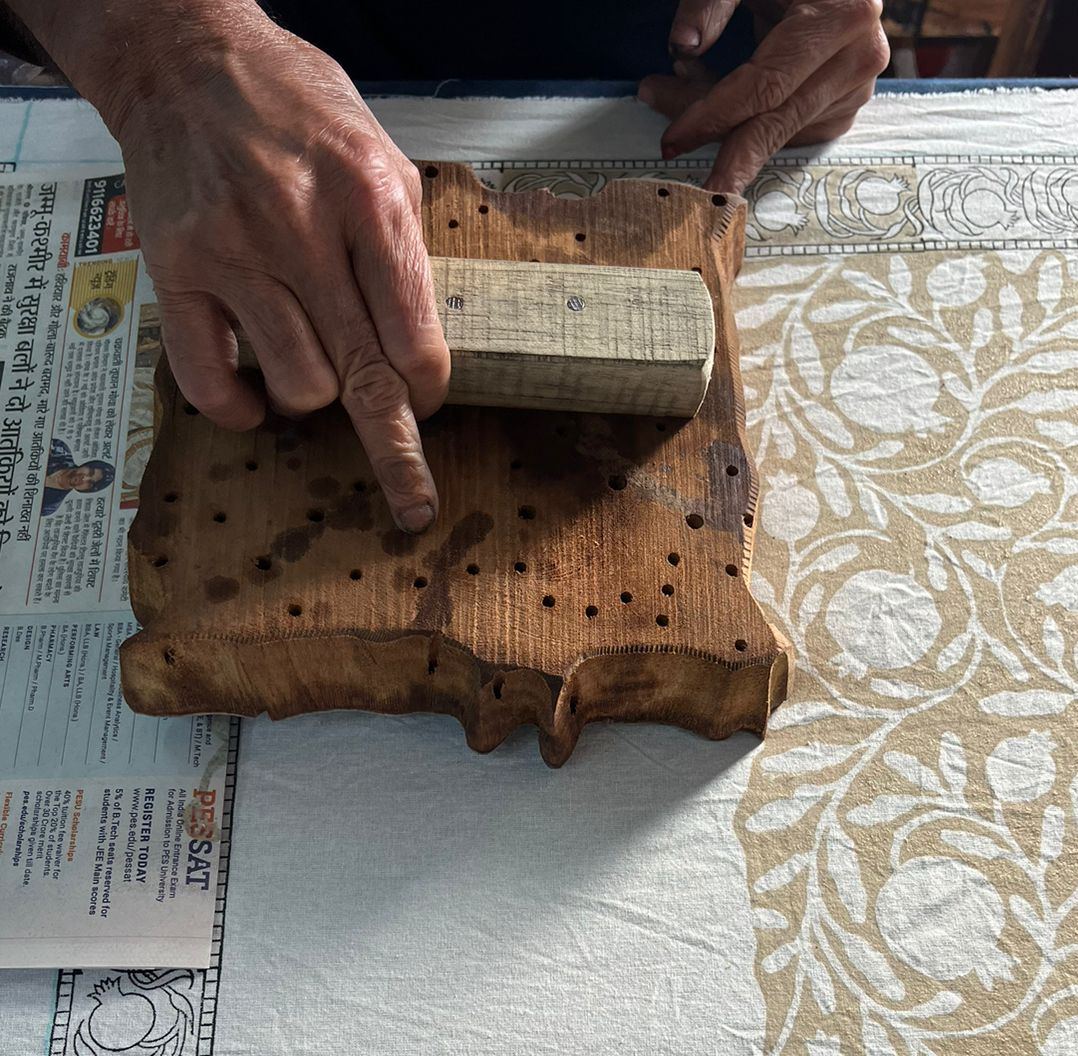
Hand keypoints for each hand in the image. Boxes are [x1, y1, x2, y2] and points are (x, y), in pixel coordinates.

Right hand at [116, 14, 449, 531]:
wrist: (185, 58)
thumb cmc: (296, 108)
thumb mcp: (380, 156)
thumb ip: (404, 249)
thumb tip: (425, 346)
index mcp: (366, 200)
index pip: (414, 337)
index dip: (430, 387)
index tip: (427, 396)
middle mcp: (299, 231)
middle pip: (363, 377)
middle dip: (397, 452)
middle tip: (416, 505)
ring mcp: (232, 254)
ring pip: (297, 387)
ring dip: (314, 399)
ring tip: (311, 366)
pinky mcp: (176, 273)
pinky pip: (209, 381)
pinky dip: (239, 412)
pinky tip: (256, 407)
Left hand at [639, 0, 889, 194]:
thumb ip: (711, 1)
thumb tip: (681, 46)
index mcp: (841, 15)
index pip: (766, 85)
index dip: (715, 114)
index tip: (673, 140)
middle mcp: (858, 57)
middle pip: (777, 122)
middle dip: (726, 154)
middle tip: (691, 194)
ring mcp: (856, 88)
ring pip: (779, 132)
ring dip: (729, 133)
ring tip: (684, 113)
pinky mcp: (844, 107)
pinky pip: (789, 133)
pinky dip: (752, 129)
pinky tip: (724, 111)